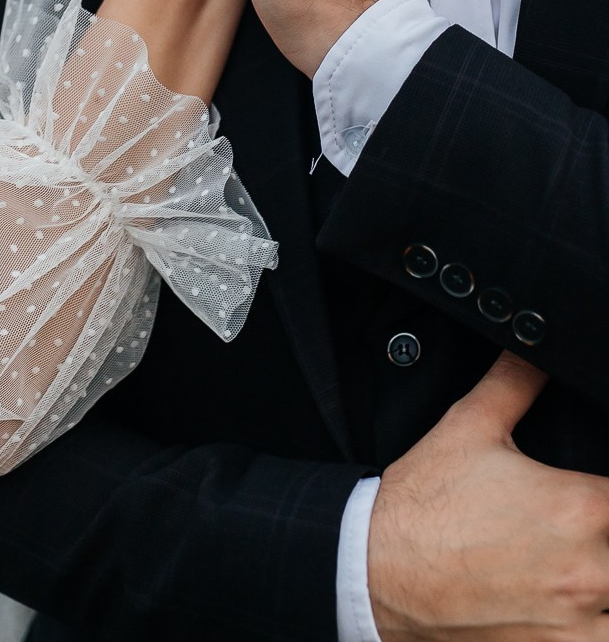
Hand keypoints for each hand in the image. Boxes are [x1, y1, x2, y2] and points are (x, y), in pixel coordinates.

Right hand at [369, 352, 608, 639]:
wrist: (376, 573)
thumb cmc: (423, 506)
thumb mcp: (469, 424)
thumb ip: (516, 381)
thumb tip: (535, 349)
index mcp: (579, 507)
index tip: (596, 495)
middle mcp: (589, 569)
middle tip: (584, 522)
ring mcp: (578, 622)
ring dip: (608, 581)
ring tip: (585, 561)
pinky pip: (603, 638)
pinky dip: (595, 621)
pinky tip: (574, 603)